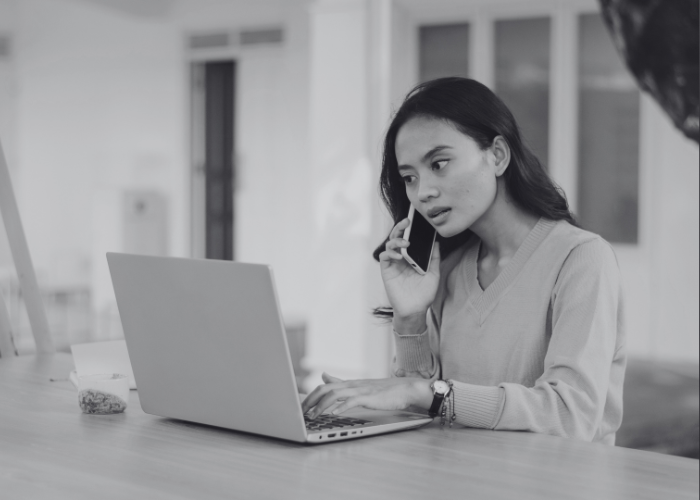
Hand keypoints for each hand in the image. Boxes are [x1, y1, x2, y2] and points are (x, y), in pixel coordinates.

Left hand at [301, 373, 432, 418]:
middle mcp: (352, 384)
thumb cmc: (385, 391)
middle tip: (300, 413)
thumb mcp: (360, 386)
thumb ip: (341, 382)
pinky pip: (352, 400)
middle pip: (325, 389)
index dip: (310, 396)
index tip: (300, 407)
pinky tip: (333, 413)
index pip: (324, 386)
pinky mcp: (369, 397)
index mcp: (349, 383)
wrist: (406, 389)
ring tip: (312, 416)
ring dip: (321, 405)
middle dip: (310, 400)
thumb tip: (323, 375)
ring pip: (335, 394)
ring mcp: (361, 390)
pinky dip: (341, 406)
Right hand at [379, 218, 440, 332]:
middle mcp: (401, 258)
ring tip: (405, 243)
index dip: (409, 229)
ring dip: (396, 241)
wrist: (416, 309)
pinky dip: (390, 253)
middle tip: (406, 222)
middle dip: (400, 228)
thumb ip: (433, 258)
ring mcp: (393, 264)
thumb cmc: (424, 293)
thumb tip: (436, 242)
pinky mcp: (387, 271)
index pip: (409, 238)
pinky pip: (385, 257)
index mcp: (412, 256)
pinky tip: (399, 256)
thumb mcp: (434, 273)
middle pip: (397, 238)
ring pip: (389, 245)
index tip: (415, 221)